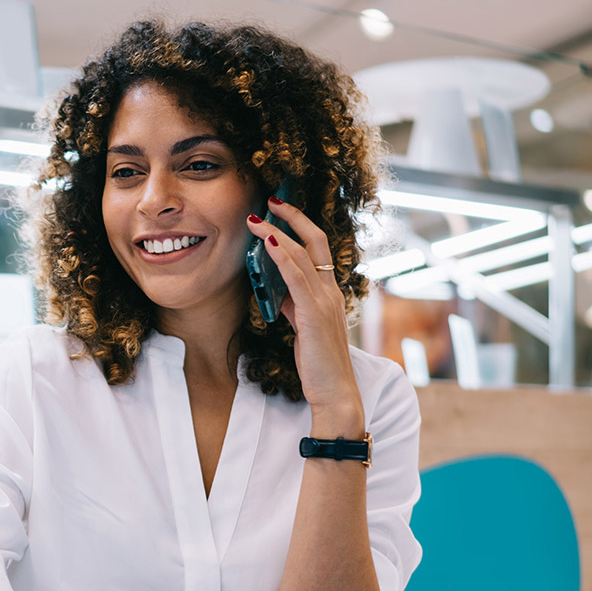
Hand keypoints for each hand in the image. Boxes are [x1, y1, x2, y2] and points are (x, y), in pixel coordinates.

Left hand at [246, 198, 363, 433]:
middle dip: (293, 216)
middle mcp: (331, 290)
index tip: (279, 211)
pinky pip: (298, 277)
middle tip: (270, 199)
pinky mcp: (315, 314)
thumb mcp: (302, 326)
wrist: (334, 391)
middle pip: (316, 240)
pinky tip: (268, 242)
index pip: (318, 248)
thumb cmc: (318, 362)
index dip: (299, 226)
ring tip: (257, 217)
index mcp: (329, 292)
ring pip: (303, 255)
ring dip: (278, 232)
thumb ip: (293, 305)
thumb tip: (277, 289)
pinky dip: (282, 256)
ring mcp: (325, 300)